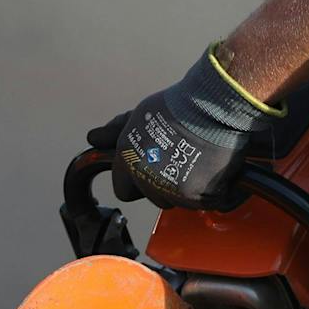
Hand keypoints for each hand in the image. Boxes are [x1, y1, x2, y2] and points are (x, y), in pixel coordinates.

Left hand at [95, 46, 279, 210]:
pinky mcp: (199, 196)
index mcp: (128, 161)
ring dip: (189, 189)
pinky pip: (207, 202)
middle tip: (181, 159)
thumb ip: (115, 131)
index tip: (153, 167)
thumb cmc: (178, 106)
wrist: (213, 105)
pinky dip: (214, 191)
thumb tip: (93, 138)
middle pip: (154, 198)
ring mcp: (174, 190)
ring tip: (200, 162)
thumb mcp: (140, 115)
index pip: (123, 189)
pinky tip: (215, 169)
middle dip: (166, 184)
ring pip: (179, 203)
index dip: (137, 180)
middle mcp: (147, 178)